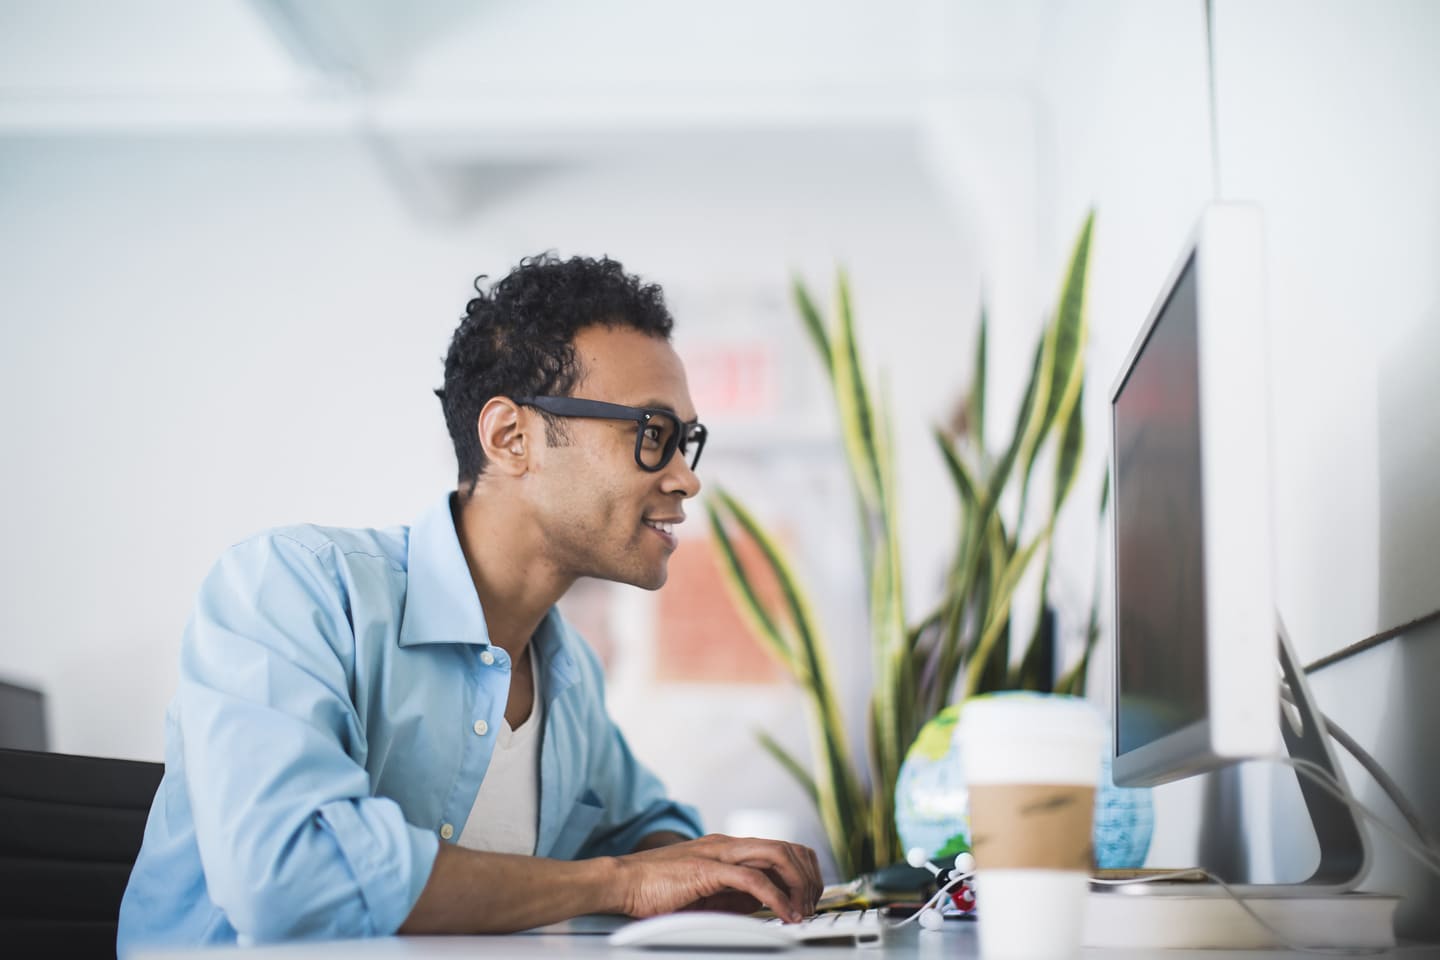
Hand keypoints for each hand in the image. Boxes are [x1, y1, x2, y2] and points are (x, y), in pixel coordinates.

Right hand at [614, 833, 821, 922]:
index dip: (804, 872)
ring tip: (802, 912)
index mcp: (729, 847)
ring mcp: (718, 853)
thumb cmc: (656, 888)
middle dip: (809, 878)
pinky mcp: (707, 869)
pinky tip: (783, 914)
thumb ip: (735, 893)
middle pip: (788, 848)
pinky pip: (752, 880)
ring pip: (776, 856)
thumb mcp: (707, 891)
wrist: (621, 882)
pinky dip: (775, 898)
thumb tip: (765, 904)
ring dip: (798, 885)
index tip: (810, 898)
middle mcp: (728, 844)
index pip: (783, 848)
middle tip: (811, 907)